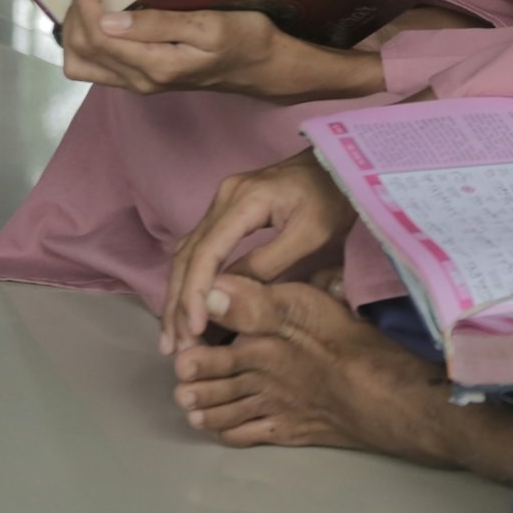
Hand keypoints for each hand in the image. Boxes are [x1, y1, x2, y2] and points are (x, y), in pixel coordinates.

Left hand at [60, 0, 294, 96]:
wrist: (263, 67)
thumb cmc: (244, 39)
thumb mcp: (208, 26)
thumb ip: (159, 24)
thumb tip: (109, 20)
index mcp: (155, 66)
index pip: (98, 36)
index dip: (86, 3)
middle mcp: (139, 81)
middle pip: (81, 50)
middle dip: (79, 12)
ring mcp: (138, 83)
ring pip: (82, 62)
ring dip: (79, 28)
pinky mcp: (141, 79)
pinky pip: (97, 64)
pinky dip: (90, 39)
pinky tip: (107, 16)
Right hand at [160, 148, 357, 352]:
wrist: (339, 165)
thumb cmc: (334, 198)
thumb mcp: (312, 234)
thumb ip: (269, 262)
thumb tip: (224, 296)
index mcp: (245, 200)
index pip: (206, 252)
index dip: (196, 294)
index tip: (194, 330)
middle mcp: (224, 198)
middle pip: (188, 255)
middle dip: (178, 303)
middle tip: (175, 346)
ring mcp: (222, 202)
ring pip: (187, 254)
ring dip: (178, 296)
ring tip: (174, 338)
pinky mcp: (226, 211)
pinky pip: (198, 249)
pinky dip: (190, 281)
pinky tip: (186, 309)